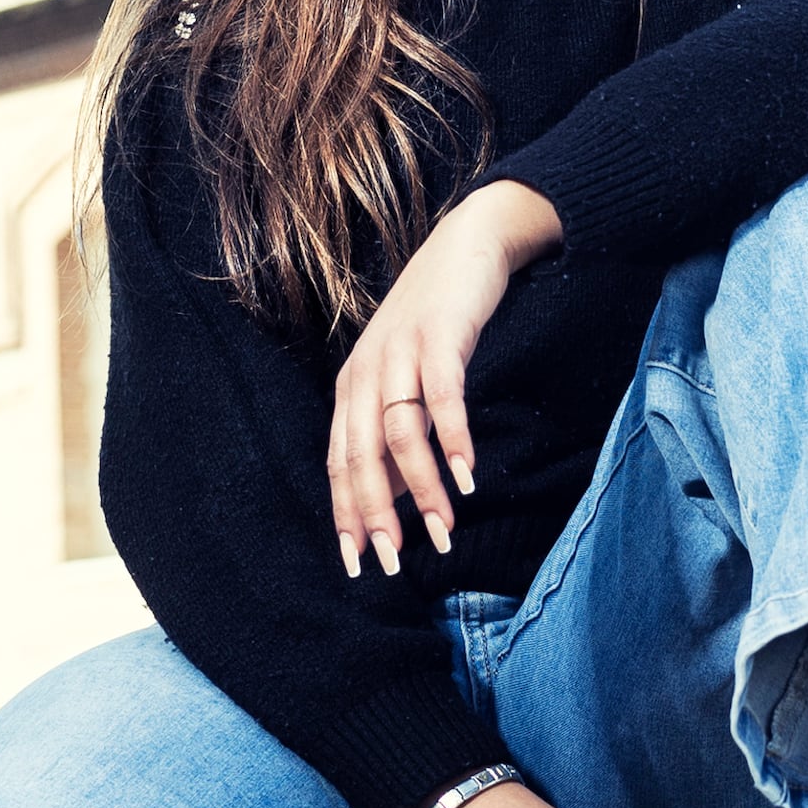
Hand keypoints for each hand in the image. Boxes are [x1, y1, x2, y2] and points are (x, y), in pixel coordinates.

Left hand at [328, 179, 559, 574]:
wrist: (468, 243)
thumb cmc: (436, 321)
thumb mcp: (405, 378)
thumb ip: (396, 432)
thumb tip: (395, 497)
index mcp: (351, 388)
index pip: (340, 464)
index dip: (347, 515)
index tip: (359, 565)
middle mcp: (366, 372)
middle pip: (360, 457)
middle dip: (375, 515)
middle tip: (392, 564)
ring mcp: (400, 352)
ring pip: (400, 435)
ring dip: (421, 489)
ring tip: (443, 531)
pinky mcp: (439, 337)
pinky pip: (443, 398)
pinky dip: (453, 440)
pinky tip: (467, 476)